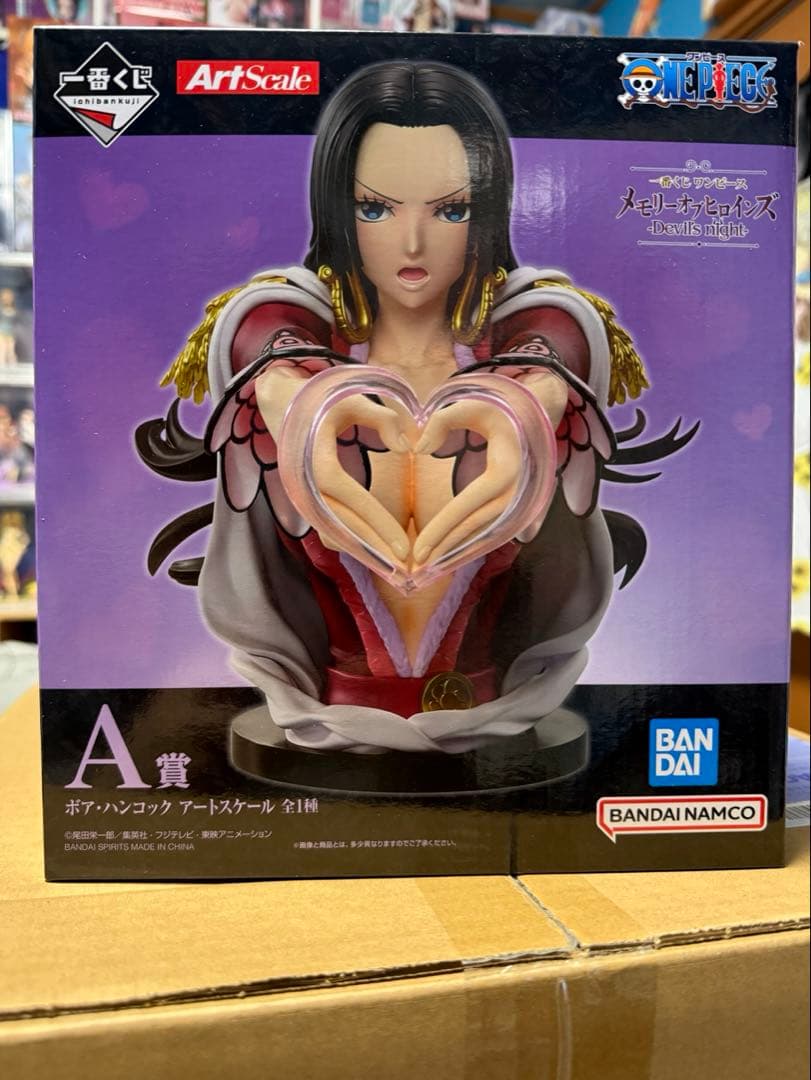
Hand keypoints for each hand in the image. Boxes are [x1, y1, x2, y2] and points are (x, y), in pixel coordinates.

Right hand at [312, 394, 411, 562]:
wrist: (279, 403)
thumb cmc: (322, 400)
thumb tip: (408, 446)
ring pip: (333, 535)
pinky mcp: (305, 502)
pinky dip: (350, 543)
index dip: (378, 524)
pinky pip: (327, 530)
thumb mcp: (351, 399)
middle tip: (407, 570)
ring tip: (395, 568)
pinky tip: (375, 554)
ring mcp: (302, 497)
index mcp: (316, 462)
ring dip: (362, 552)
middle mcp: (305, 486)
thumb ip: (383, 417)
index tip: (405, 546)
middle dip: (374, 550)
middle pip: (342, 528)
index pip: (351, 500)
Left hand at [412, 399, 522, 565]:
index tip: (418, 550)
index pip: (469, 506)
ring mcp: (519, 506)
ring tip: (426, 573)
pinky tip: (447, 561)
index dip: (442, 529)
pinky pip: (489, 534)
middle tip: (414, 570)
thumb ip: (442, 419)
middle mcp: (516, 494)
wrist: (536, 419)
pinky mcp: (515, 512)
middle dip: (444, 551)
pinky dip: (468, 548)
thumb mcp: (473, 404)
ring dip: (455, 556)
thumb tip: (419, 449)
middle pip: (475, 528)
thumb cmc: (499, 412)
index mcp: (506, 470)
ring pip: (483, 537)